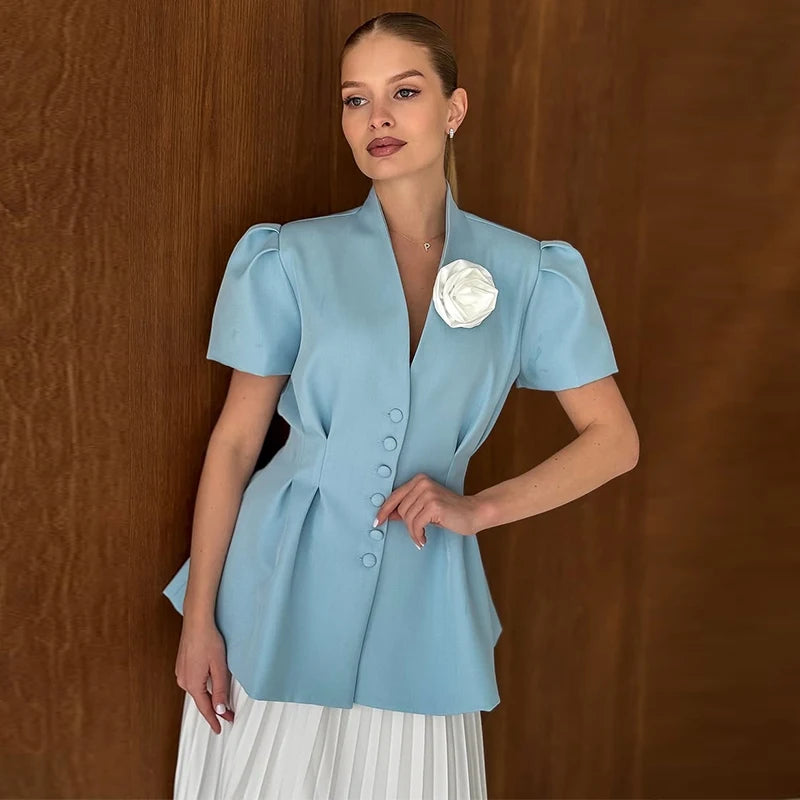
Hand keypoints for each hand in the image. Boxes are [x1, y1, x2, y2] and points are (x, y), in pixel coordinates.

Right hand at [174, 619, 234, 733]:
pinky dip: (202, 688)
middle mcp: (183, 681)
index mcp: (192, 684)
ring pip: (197, 691)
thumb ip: (220, 689)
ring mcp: (181, 673)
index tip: (220, 729)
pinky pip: (193, 682)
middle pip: (200, 701)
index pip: (205, 708)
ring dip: (208, 698)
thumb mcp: (219, 666)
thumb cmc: (208, 640)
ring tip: (221, 704)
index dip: (214, 720)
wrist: (196, 622)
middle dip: (214, 710)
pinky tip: (210, 686)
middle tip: (229, 716)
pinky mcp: (182, 665)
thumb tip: (220, 709)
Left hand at [373, 473, 485, 548]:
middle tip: (418, 531)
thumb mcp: (425, 506)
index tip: (377, 522)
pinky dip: (418, 535)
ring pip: (408, 518)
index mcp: (419, 480)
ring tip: (421, 537)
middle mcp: (422, 483)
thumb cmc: (449, 511)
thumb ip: (408, 508)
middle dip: (407, 524)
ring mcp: (428, 493)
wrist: (473, 512)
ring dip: (414, 532)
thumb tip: (388, 515)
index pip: (395, 495)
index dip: (384, 510)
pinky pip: (416, 525)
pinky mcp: (434, 505)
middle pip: (401, 509)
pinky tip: (424, 539)